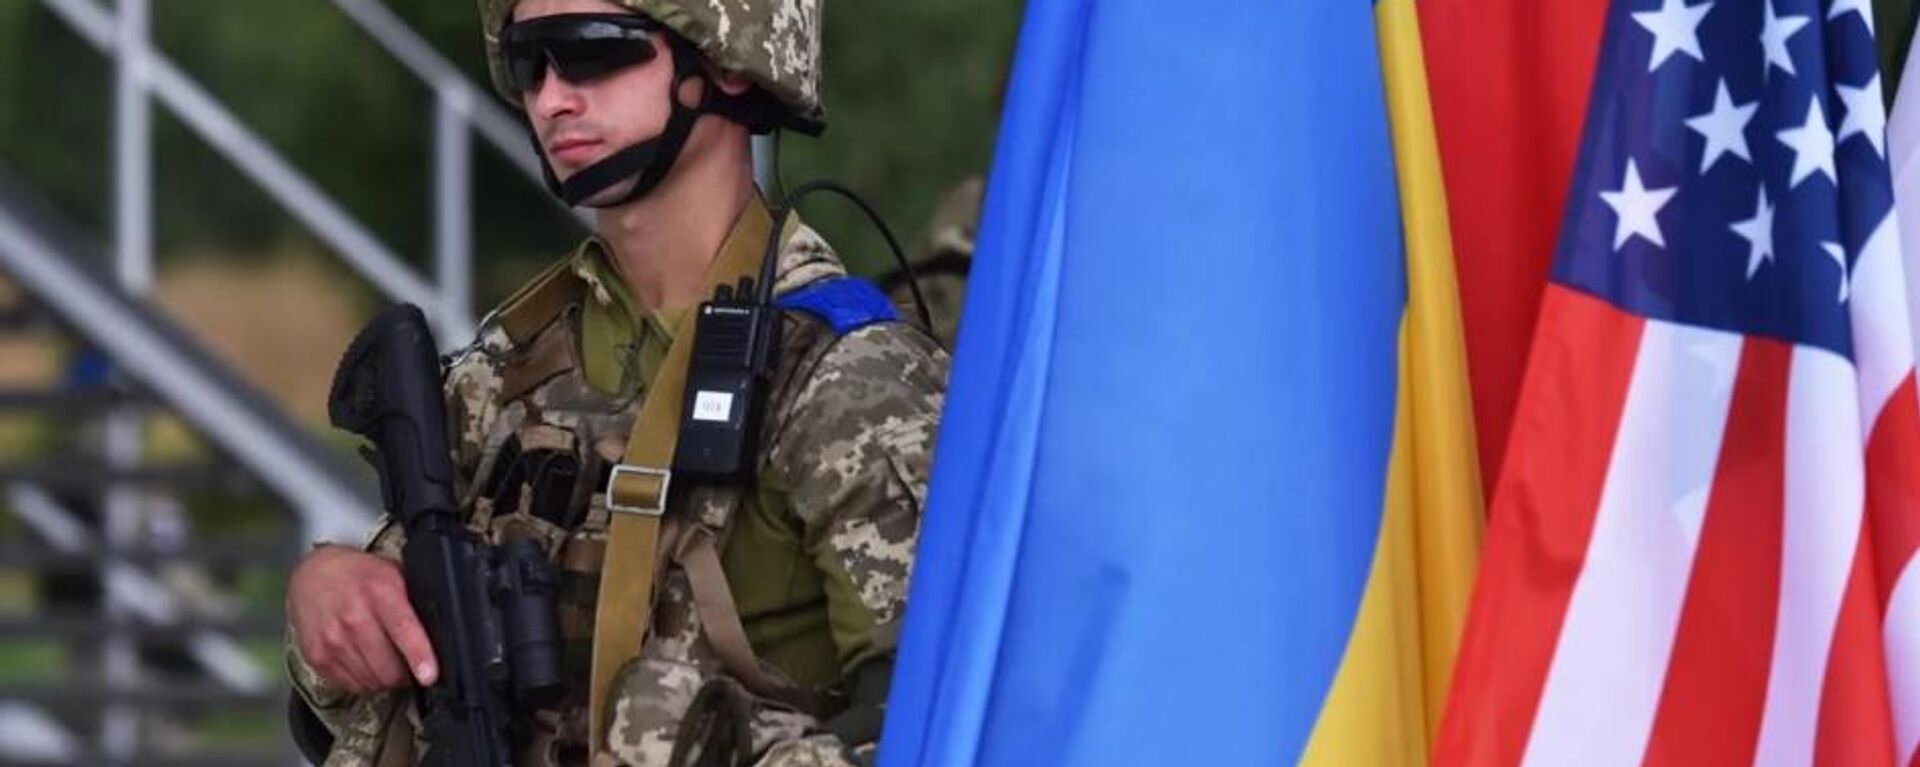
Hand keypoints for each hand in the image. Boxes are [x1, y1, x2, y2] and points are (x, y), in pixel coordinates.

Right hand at [287, 544, 438, 694]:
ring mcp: (332, 639)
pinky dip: (365, 680)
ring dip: (386, 678)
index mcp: (380, 592)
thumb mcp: (394, 575)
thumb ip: (415, 602)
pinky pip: (353, 685)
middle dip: (407, 673)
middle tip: (410, 664)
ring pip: (373, 681)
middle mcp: (353, 616)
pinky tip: (366, 660)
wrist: (314, 575)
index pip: (403, 629)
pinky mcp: (317, 656)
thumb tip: (442, 633)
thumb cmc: (361, 576)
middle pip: (389, 667)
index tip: (429, 675)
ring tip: (386, 658)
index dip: (419, 656)